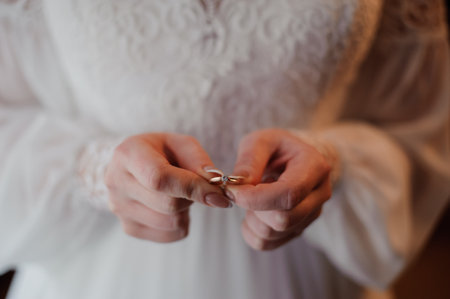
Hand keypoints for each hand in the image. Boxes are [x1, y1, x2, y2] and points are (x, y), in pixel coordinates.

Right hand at [105, 133, 230, 242]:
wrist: (133, 165)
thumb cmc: (161, 152)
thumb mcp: (181, 144)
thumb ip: (199, 161)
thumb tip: (215, 185)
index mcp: (128, 154)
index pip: (160, 178)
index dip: (192, 188)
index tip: (219, 195)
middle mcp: (117, 182)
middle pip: (168, 204)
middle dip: (192, 197)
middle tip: (194, 186)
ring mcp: (119, 208)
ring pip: (171, 223)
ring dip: (186, 210)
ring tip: (179, 194)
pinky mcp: (129, 227)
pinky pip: (169, 235)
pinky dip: (181, 223)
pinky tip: (172, 207)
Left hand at [227, 129, 333, 249]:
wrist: (291, 158)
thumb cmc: (275, 147)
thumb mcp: (260, 141)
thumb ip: (249, 160)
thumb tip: (238, 184)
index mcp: (314, 166)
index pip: (288, 194)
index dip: (256, 198)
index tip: (233, 190)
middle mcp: (320, 194)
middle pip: (284, 219)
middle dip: (253, 209)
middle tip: (241, 193)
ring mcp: (312, 214)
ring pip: (275, 233)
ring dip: (251, 219)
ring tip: (250, 199)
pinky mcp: (300, 228)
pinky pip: (270, 243)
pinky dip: (252, 232)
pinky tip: (252, 214)